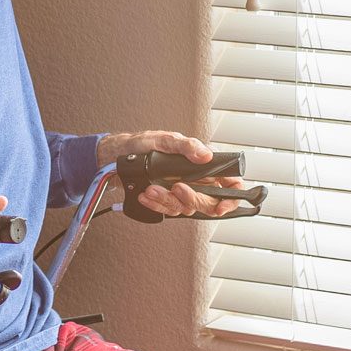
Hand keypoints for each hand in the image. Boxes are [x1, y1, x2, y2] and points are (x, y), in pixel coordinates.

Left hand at [98, 129, 248, 219]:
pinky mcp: (166, 200)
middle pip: (208, 203)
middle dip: (192, 199)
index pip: (230, 184)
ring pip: (184, 208)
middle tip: (178, 188)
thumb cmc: (144, 144)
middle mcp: (196, 181)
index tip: (222, 205)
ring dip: (167, 200)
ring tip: (153, 189)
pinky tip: (146, 195)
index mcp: (203, 166)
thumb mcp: (165, 139)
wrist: (119, 155)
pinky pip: (166, 210)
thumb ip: (186, 146)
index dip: (231, 198)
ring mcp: (181, 193)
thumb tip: (205, 155)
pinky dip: (155, 204)